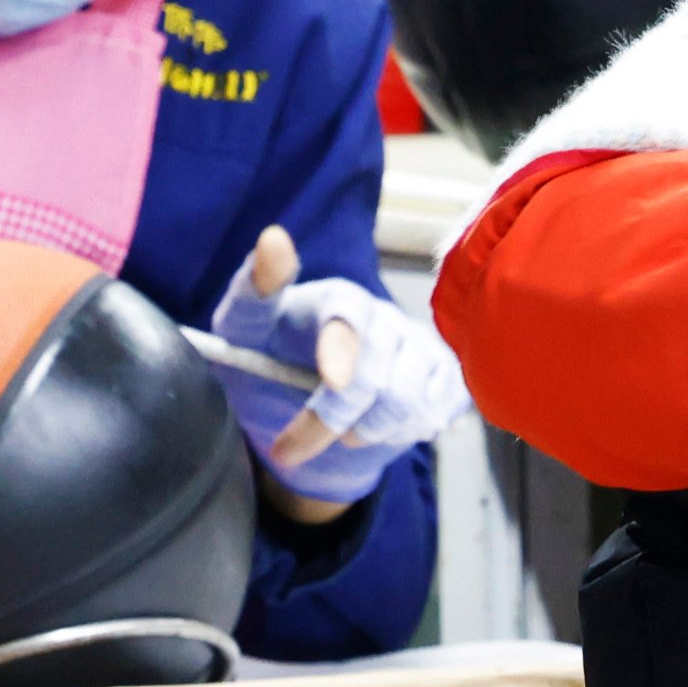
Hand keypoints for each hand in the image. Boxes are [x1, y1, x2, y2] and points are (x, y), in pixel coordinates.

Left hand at [209, 225, 465, 510]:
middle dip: (328, 421)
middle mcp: (383, 317)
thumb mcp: (243, 334)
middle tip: (289, 450)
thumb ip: (255, 292)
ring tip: (338, 436)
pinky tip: (379, 430)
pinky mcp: (444, 378)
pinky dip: (401, 433)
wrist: (303, 420)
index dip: (343, 347)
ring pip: (408, 399)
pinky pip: (435, 412)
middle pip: (376, 373)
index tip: (332, 383)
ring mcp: (419, 347)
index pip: (348, 314)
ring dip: (364, 432)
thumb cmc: (269, 369)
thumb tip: (274, 236)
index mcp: (335, 299)